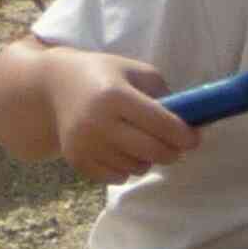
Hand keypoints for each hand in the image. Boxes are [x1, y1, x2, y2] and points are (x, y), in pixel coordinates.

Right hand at [52, 53, 197, 181]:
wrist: (53, 88)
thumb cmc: (102, 76)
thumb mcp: (133, 71)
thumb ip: (163, 93)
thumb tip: (191, 122)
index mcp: (114, 94)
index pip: (160, 123)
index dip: (184, 135)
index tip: (194, 139)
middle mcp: (98, 121)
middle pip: (152, 151)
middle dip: (172, 152)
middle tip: (177, 147)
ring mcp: (86, 144)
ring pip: (137, 167)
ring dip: (148, 159)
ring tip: (141, 141)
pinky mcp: (78, 161)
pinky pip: (118, 177)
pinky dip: (127, 168)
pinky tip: (121, 150)